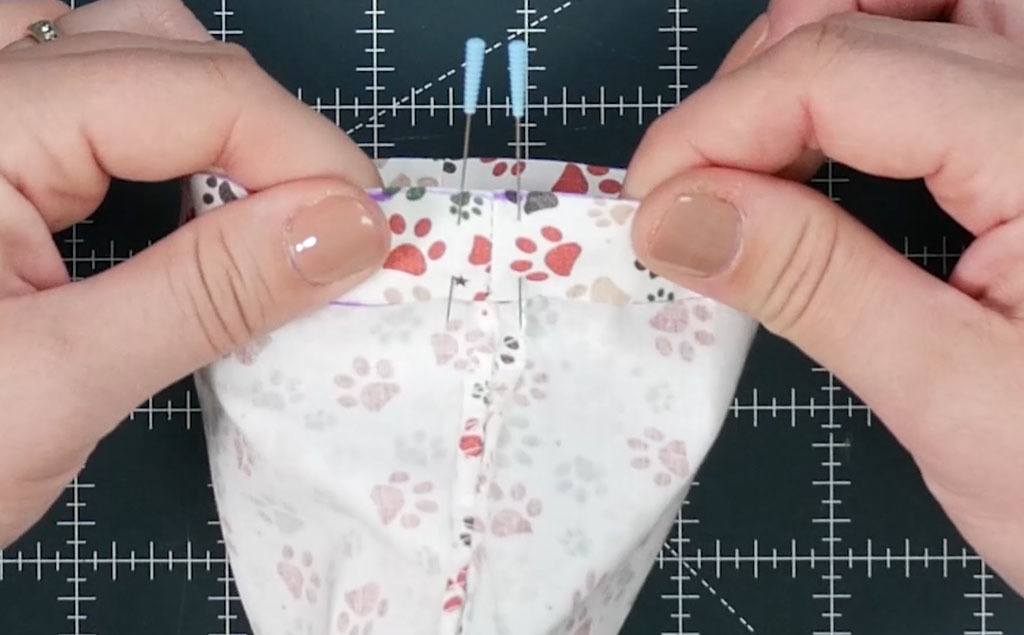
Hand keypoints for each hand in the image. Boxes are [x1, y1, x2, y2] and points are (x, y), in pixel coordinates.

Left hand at [0, 0, 388, 545]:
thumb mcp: (59, 385)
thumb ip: (209, 294)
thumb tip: (351, 230)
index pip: (193, 87)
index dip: (307, 153)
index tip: (374, 236)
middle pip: (164, 45)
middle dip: (268, 133)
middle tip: (321, 234)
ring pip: (129, 46)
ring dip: (217, 119)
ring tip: (257, 213)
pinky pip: (93, 84)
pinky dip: (166, 128)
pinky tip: (183, 195)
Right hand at [625, 2, 1023, 591]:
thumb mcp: (955, 405)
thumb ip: (814, 287)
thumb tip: (677, 217)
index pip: (843, 69)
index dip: (718, 123)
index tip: (652, 200)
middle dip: (775, 56)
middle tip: (711, 166)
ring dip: (828, 43)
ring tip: (767, 146)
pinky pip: (965, 40)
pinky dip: (877, 65)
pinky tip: (840, 139)